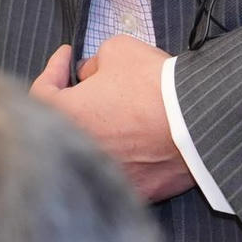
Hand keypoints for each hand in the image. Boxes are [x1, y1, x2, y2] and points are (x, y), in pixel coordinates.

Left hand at [30, 37, 194, 203]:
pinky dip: (125, 154)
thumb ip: (94, 61)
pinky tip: (136, 138)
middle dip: (74, 102)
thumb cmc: (154, 84)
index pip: (42, 92)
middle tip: (88, 84)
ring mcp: (107, 175)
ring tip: (116, 110)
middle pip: (66, 125)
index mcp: (66, 116)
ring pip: (93, 150)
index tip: (67, 57)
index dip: (53, 70)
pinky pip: (122, 171)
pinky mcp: (136, 191)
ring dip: (100, 129)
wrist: (200, 121)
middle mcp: (80, 152)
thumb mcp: (118, 50)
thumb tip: (89, 73)